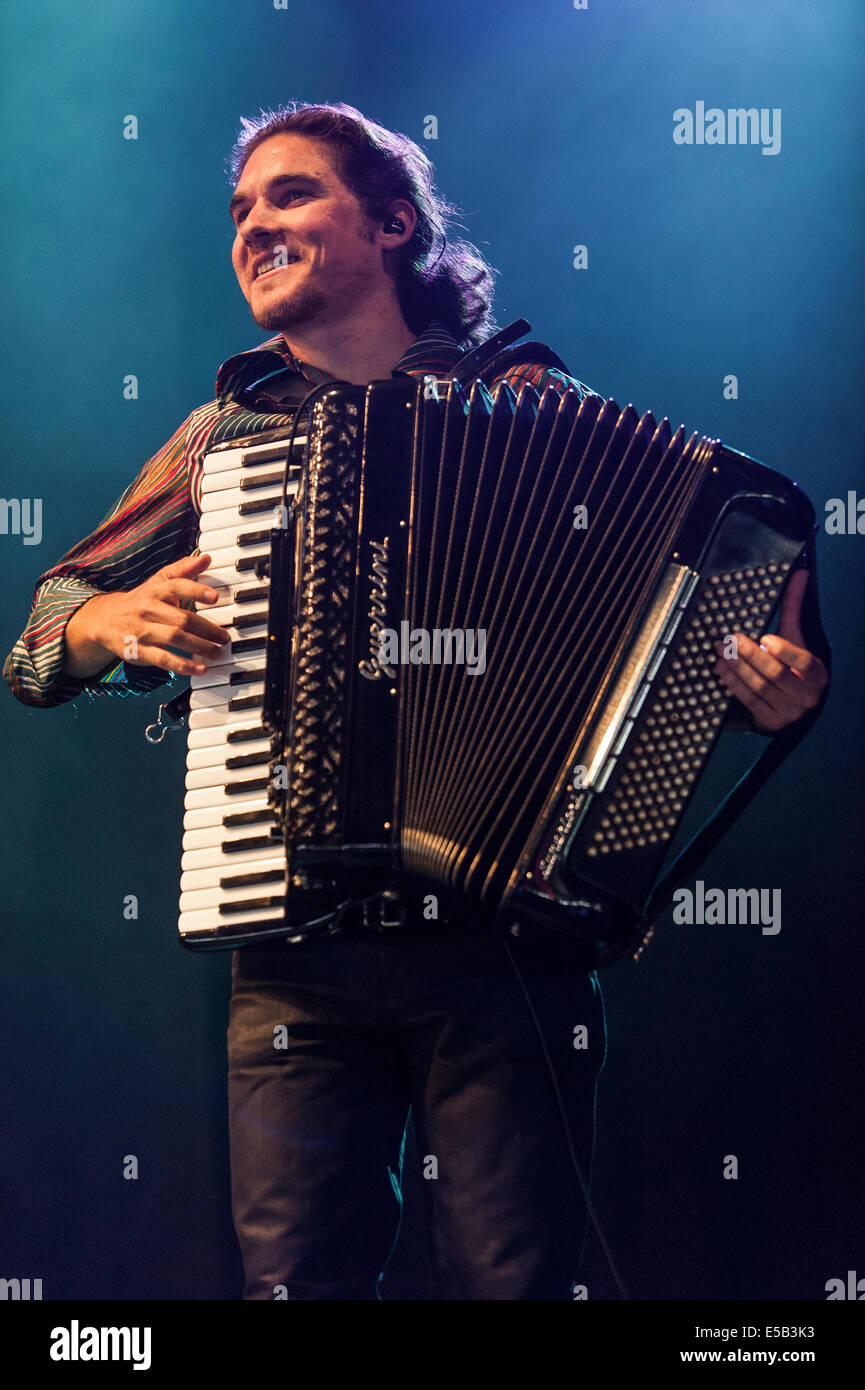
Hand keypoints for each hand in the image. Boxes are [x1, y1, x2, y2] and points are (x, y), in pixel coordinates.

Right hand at [63, 553, 229, 678]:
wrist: (104, 619)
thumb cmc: (141, 600)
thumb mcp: (158, 581)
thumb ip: (183, 570)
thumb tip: (205, 557)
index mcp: (155, 590)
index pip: (176, 586)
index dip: (196, 590)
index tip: (215, 597)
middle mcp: (149, 609)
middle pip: (181, 618)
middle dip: (206, 628)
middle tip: (224, 636)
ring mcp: (143, 631)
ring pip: (175, 638)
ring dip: (199, 647)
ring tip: (217, 652)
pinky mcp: (139, 651)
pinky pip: (163, 659)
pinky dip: (183, 665)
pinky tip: (200, 669)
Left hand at [714, 569, 827, 733]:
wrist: (794, 704)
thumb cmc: (794, 666)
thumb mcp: (796, 638)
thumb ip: (794, 609)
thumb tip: (800, 575)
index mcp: (816, 674)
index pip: (805, 663)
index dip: (786, 651)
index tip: (766, 638)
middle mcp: (805, 696)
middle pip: (777, 675)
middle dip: (751, 656)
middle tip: (732, 640)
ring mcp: (788, 711)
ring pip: (760, 689)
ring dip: (737, 669)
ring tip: (721, 652)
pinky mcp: (769, 721)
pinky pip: (748, 701)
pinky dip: (733, 684)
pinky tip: (722, 669)